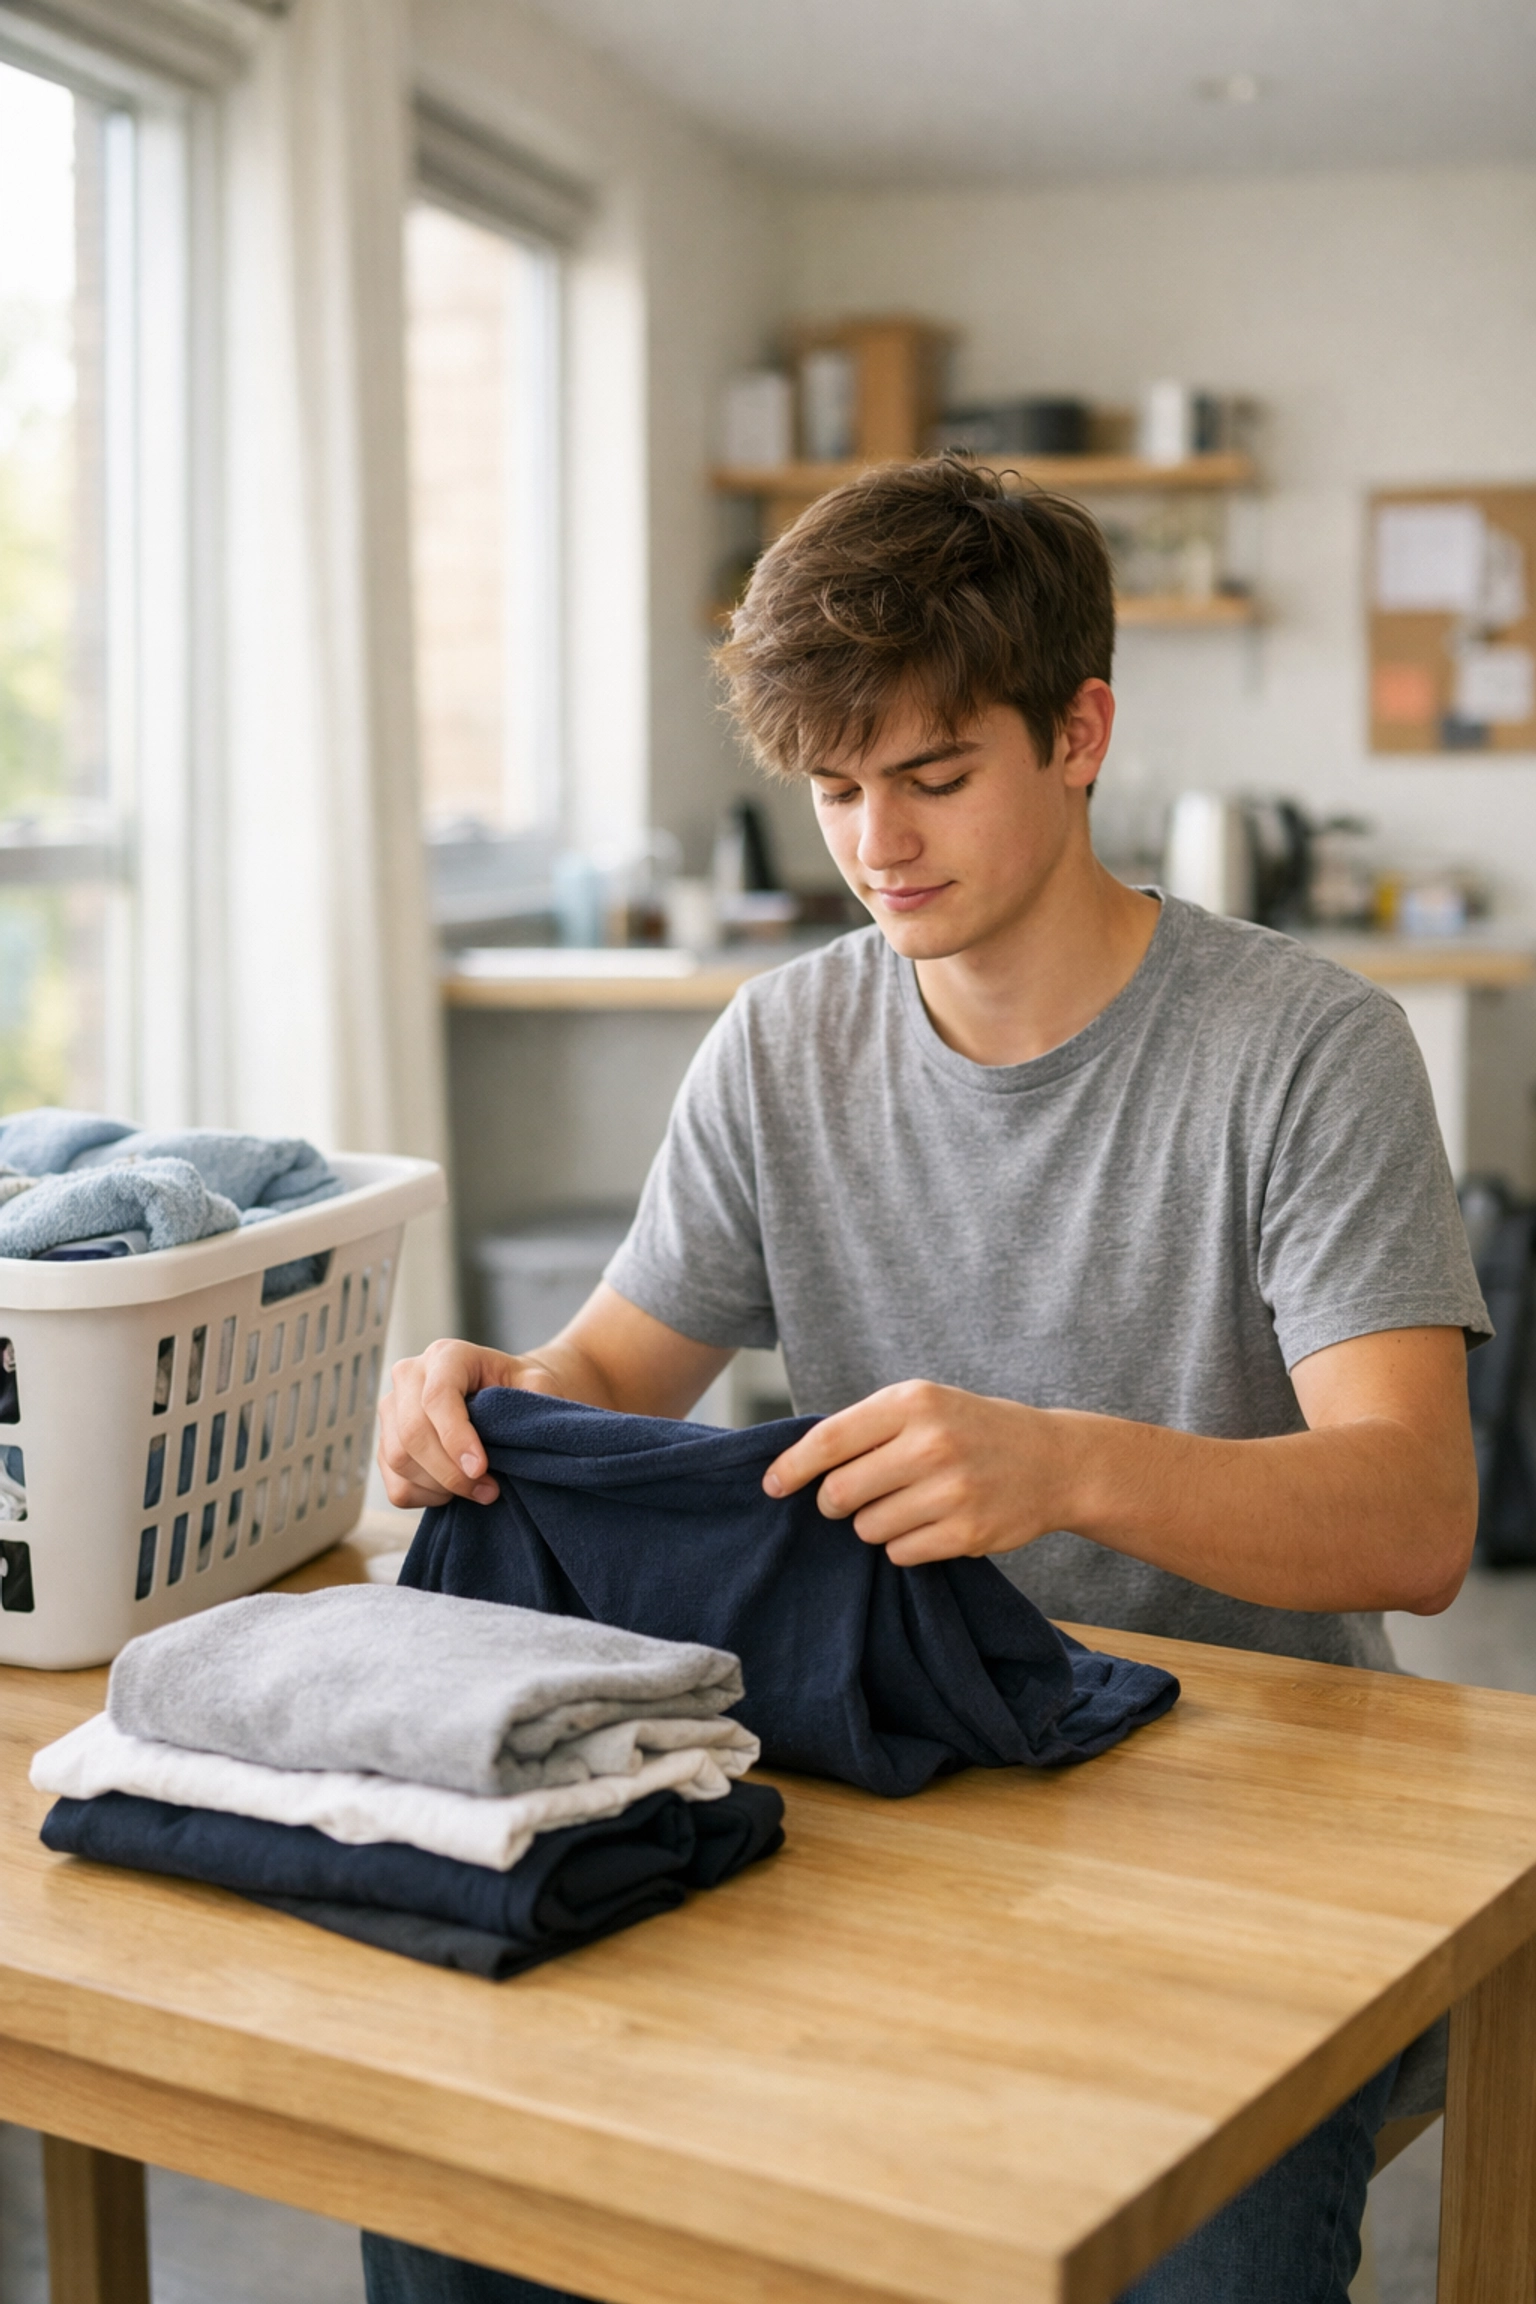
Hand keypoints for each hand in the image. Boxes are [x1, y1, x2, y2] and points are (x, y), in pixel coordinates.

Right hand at [377, 1339, 565, 1509]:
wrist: (499, 1395)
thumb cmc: (518, 1388)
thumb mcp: (537, 1383)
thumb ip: (537, 1397)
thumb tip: (523, 1431)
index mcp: (446, 1355)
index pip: (437, 1397)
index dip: (456, 1437)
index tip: (481, 1469)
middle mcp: (409, 1375)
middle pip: (412, 1433)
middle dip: (450, 1472)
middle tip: (488, 1490)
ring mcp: (391, 1408)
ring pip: (398, 1459)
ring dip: (440, 1486)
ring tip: (477, 1490)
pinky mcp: (385, 1442)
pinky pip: (395, 1484)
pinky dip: (425, 1497)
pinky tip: (453, 1491)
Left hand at [762, 1380, 1069, 1565]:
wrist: (1053, 1461)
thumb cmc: (971, 1430)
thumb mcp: (924, 1405)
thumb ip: (867, 1426)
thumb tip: (796, 1463)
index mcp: (912, 1402)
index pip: (829, 1440)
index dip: (791, 1468)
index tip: (772, 1486)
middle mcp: (930, 1443)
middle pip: (839, 1493)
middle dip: (834, 1503)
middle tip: (850, 1498)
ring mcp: (951, 1490)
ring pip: (868, 1529)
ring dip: (873, 1524)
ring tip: (906, 1504)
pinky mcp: (967, 1532)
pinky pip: (900, 1553)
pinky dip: (903, 1545)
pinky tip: (929, 1523)